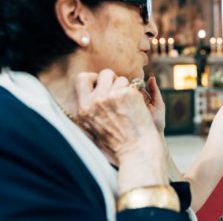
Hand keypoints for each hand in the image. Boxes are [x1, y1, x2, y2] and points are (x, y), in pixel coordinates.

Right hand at [74, 70, 167, 190]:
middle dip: (114, 79)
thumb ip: (91, 108)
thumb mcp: (95, 128)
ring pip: (121, 78)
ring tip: (130, 106)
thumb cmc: (118, 142)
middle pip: (104, 73)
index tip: (103, 84)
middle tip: (121, 92)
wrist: (136, 150)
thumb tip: (94, 92)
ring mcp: (111, 96)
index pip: (81, 78)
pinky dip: (138, 93)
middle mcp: (95, 101)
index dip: (94, 78)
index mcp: (84, 109)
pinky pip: (134, 85)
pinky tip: (138, 108)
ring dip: (127, 88)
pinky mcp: (127, 94)